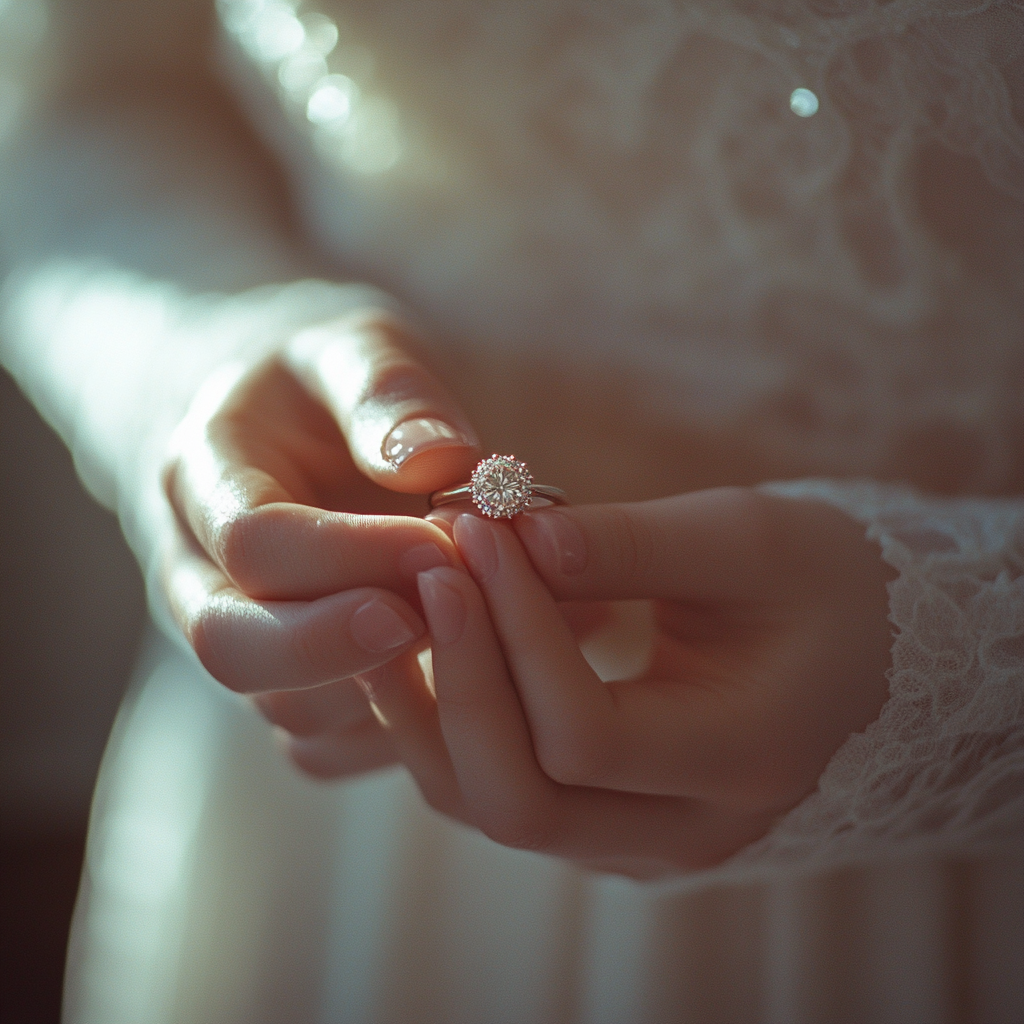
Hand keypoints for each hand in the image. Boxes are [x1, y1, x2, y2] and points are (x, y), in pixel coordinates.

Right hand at [161, 308, 479, 777]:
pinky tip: (466, 678)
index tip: (443, 548)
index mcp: (203, 474)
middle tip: (443, 616)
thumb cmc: (320, 380)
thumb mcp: (352, 345)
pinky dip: (395, 727)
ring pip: (285, 706)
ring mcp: (236, 631)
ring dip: (385, 691)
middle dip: (344, 645)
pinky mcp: (280, 678)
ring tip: (478, 642)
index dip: (351, 555)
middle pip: (232, 646)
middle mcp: (198, 569)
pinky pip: (322, 739)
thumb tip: (443, 464)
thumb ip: (389, 392)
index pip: (253, 540)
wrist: (274, 424)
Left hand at [360, 488, 894, 875]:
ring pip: (495, 809)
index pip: (587, 733)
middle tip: (426, 568)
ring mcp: (640, 842)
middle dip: (459, 678)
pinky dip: (452, 725)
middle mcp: (688, 831)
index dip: (515, 631)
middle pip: (522, 802)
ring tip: (396, 607)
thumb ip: (629, 543)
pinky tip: (427, 648)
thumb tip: (512, 537)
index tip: (479, 530)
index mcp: (745, 759)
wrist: (855, 650)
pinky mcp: (606, 821)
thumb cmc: (820, 583)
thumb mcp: (747, 539)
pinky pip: (502, 792)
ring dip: (432, 710)